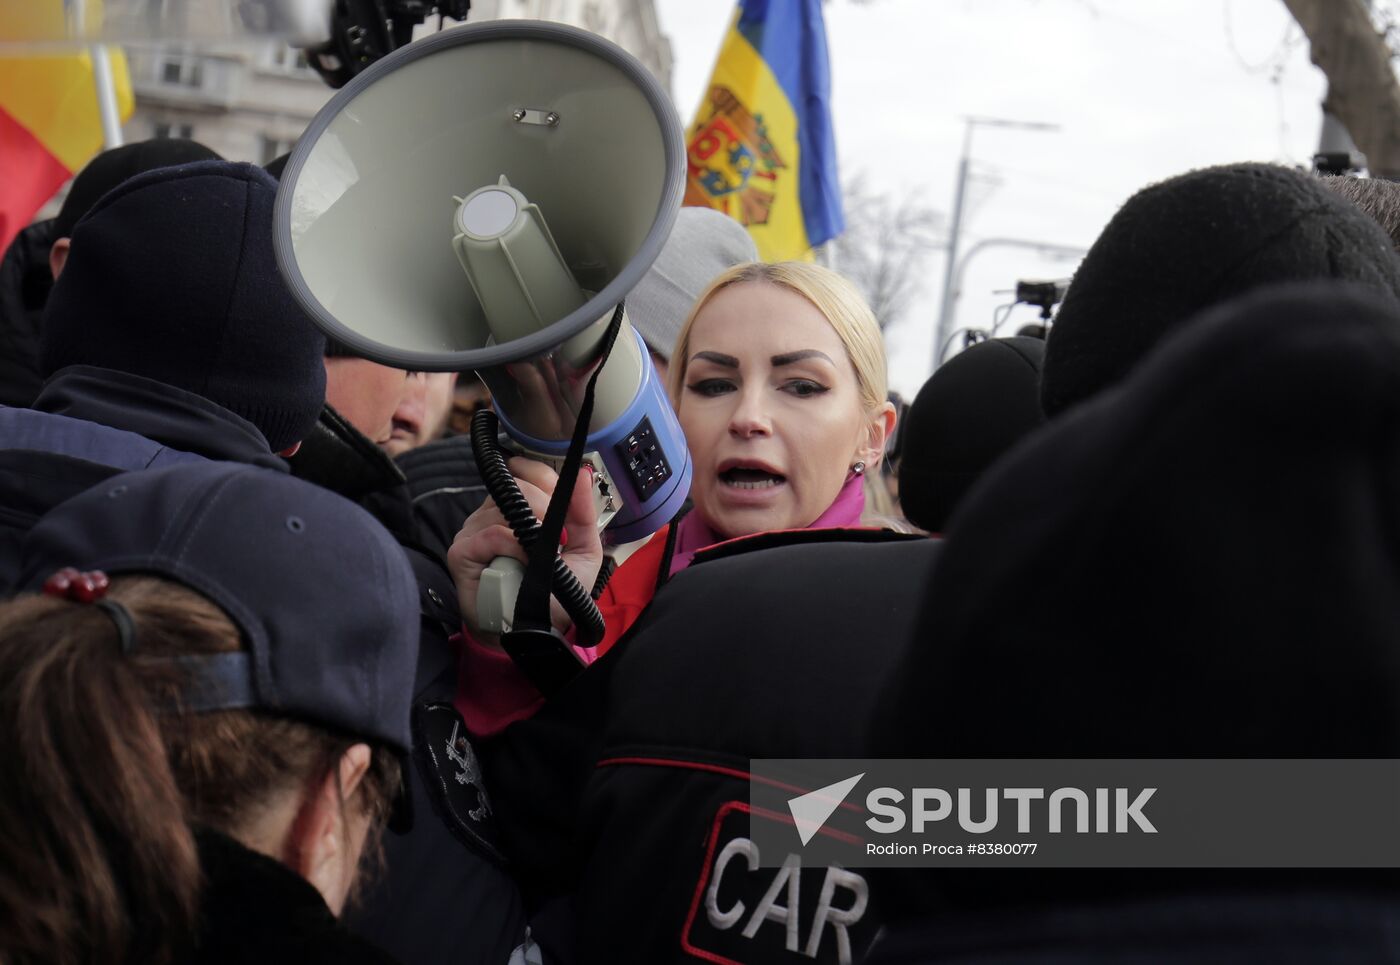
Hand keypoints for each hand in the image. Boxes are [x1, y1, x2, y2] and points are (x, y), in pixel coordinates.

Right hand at [448, 456, 602, 641]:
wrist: (535, 633)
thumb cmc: (556, 594)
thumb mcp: (583, 552)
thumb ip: (583, 513)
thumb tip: (583, 475)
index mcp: (518, 509)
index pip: (525, 472)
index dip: (546, 476)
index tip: (562, 499)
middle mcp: (492, 514)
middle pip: (516, 484)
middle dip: (546, 502)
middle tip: (561, 534)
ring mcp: (473, 531)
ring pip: (502, 506)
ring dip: (534, 526)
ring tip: (547, 554)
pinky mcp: (462, 552)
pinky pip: (490, 533)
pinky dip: (514, 544)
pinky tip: (525, 560)